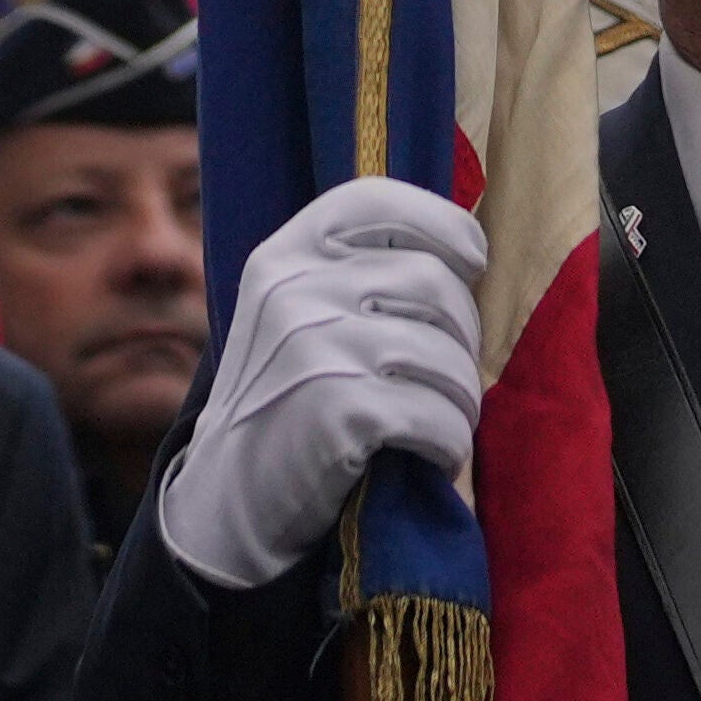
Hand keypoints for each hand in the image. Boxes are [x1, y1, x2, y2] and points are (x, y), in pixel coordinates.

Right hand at [149, 181, 488, 588]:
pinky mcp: (339, 411)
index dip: (442, 223)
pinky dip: (451, 443)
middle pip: (434, 282)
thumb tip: (463, 250)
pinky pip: (438, 416)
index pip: (379, 201)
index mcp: (283, 255)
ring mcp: (315, 348)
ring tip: (448, 420)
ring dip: (464, 399)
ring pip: (447, 354)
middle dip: (466, 335)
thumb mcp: (291, 315)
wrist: (229, 499)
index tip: (472, 262)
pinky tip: (434, 454)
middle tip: (454, 376)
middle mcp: (295, 290)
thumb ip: (350, 274)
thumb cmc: (283, 402)